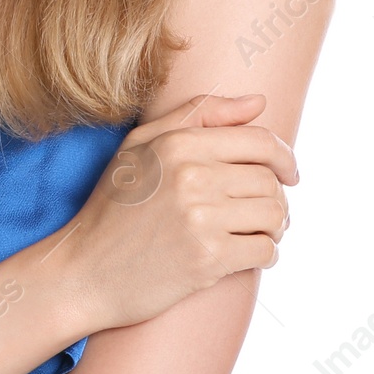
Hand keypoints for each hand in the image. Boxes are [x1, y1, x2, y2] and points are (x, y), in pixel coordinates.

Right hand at [54, 92, 296, 331]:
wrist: (84, 272)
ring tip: (256, 232)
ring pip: (275, 215)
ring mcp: (201, 219)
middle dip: (276, 196)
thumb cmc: (113, 207)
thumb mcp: (140, 146)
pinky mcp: (207, 259)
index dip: (284, 157)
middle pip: (270, 180)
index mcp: (178, 145)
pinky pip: (265, 251)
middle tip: (261, 211)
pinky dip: (266, 254)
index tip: (289, 173)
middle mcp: (192, 177)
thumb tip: (260, 101)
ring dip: (275, 227)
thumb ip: (199, 114)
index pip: (260, 141)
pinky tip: (247, 254)